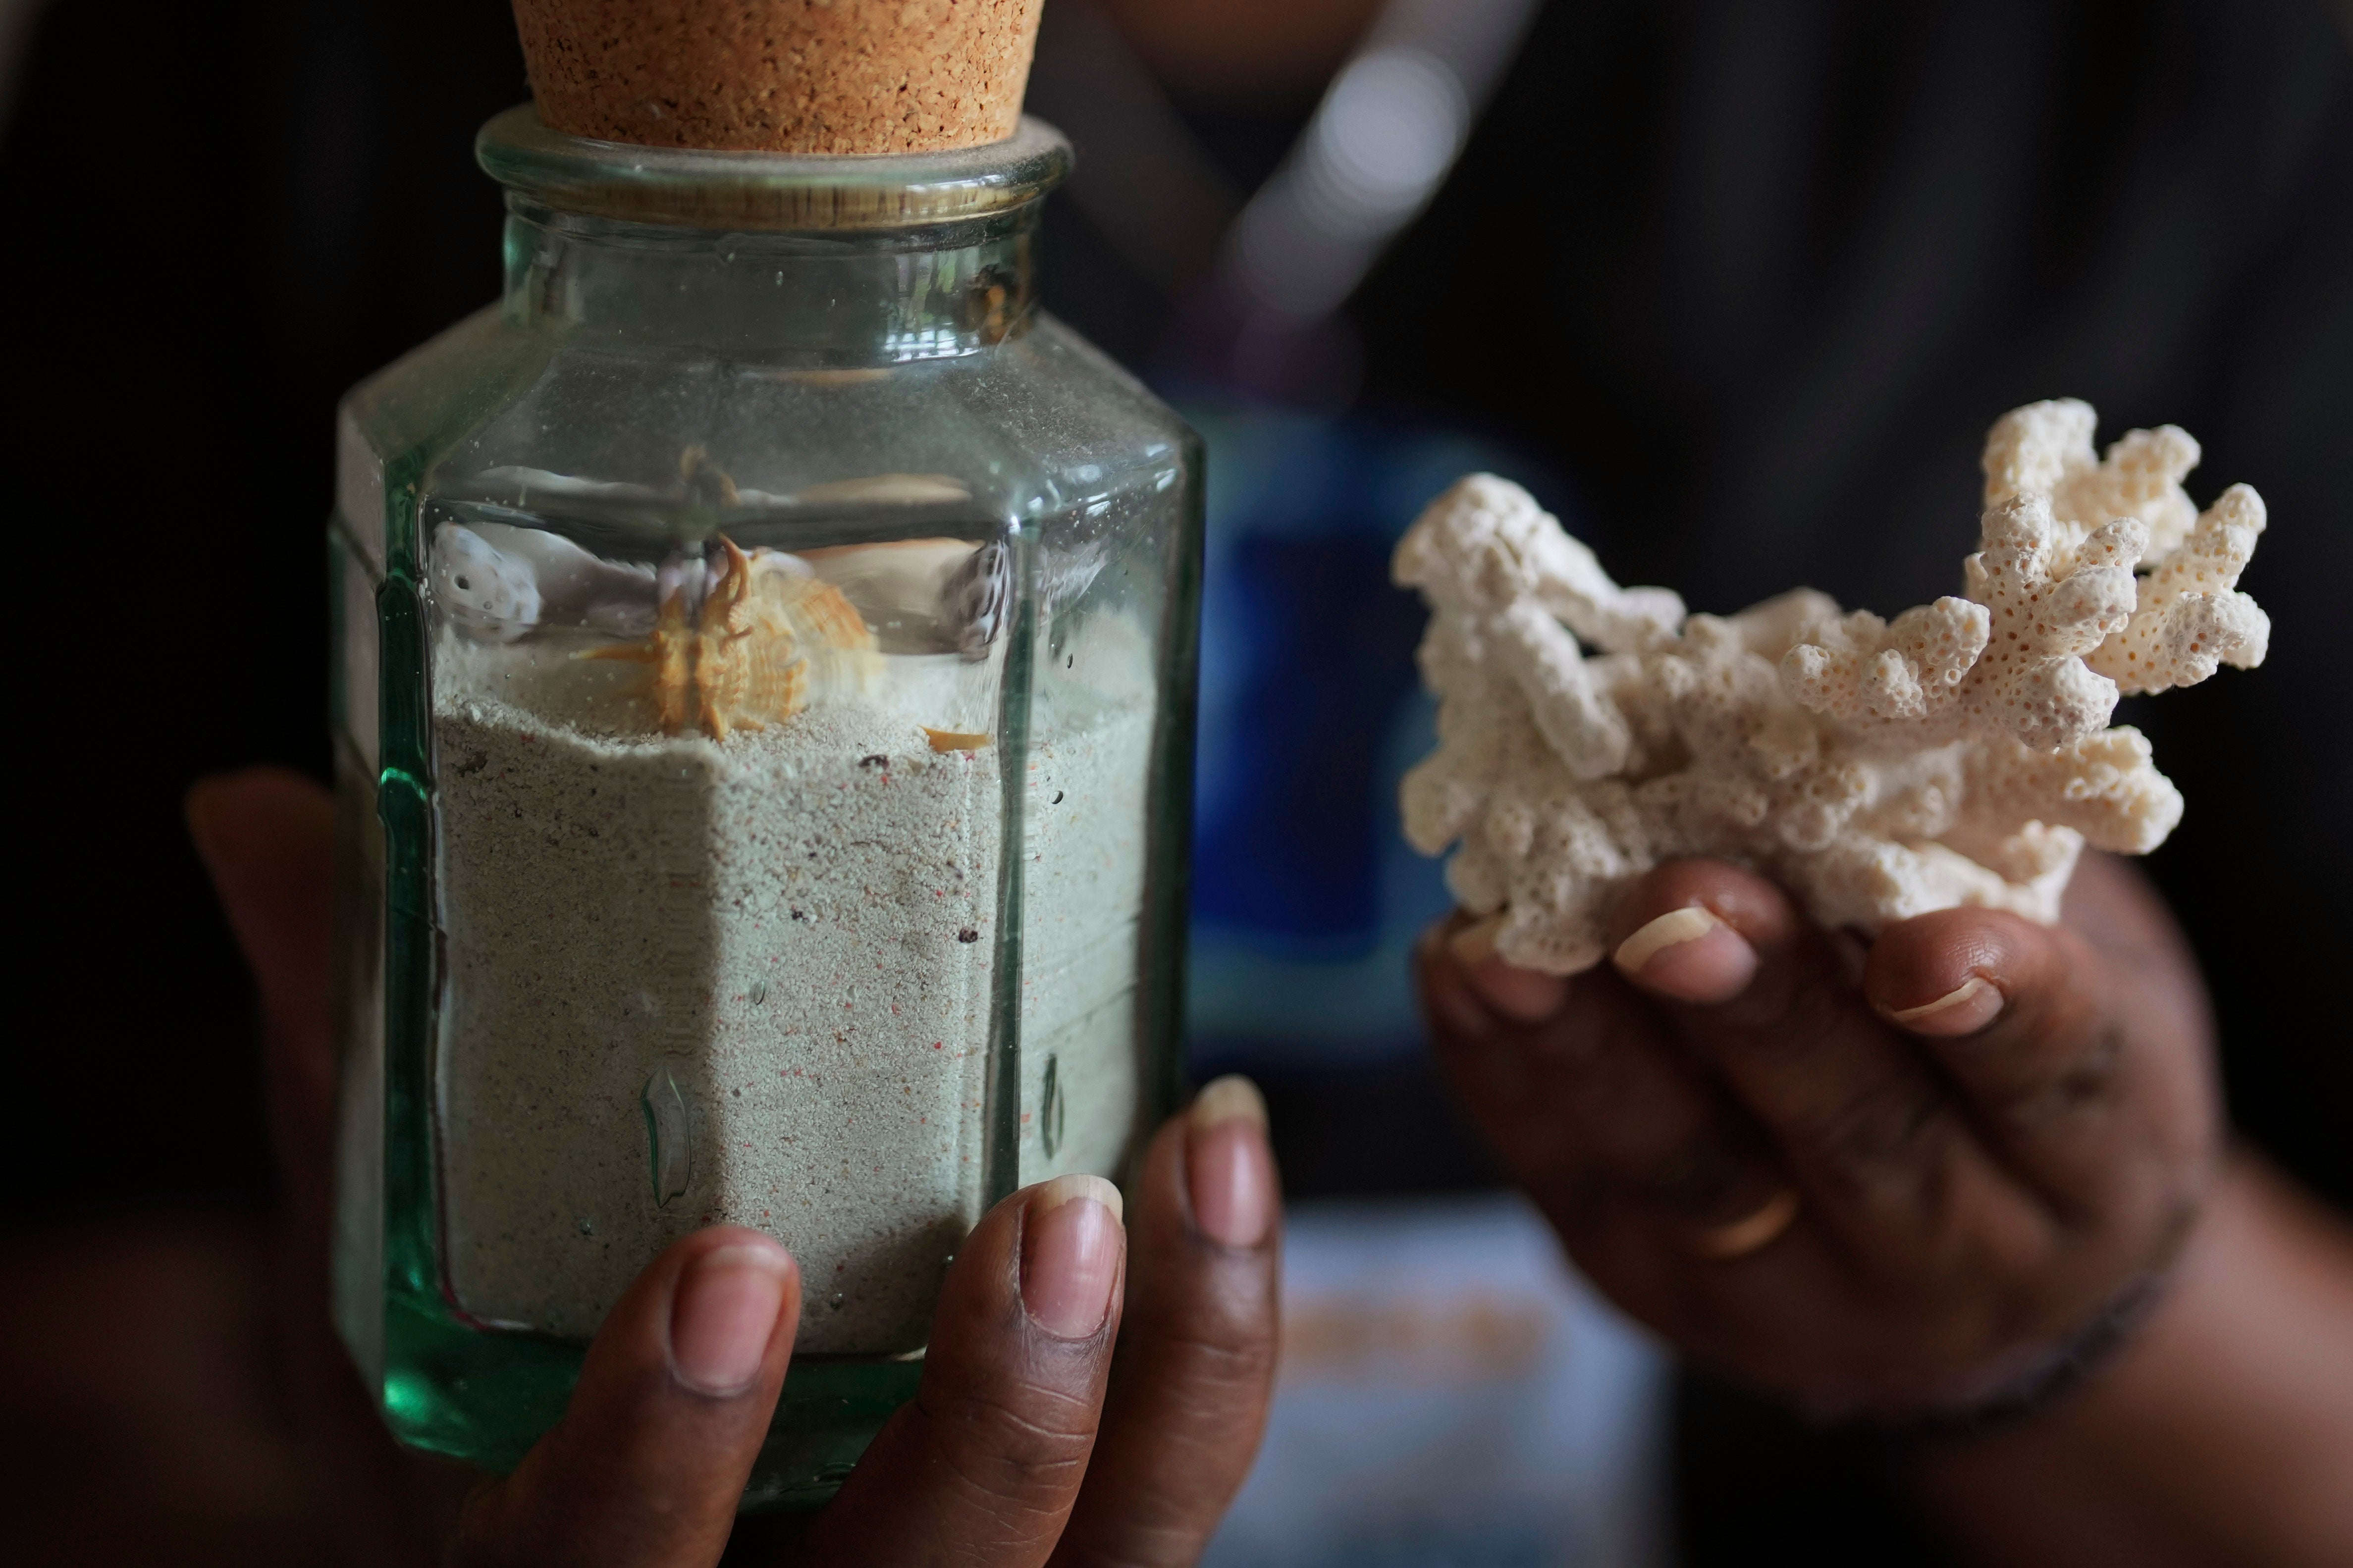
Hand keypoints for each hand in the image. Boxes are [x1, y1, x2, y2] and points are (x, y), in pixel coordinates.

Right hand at [184, 766, 1279, 1565]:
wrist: (610, 1534)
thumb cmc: (493, 1413)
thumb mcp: (394, 1293)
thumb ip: (347, 1076)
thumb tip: (254, 815)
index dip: (660, 1458)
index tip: (726, 1270)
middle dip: (997, 1423)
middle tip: (1045, 1216)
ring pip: (1111, 1557)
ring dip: (1174, 1367)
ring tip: (1196, 1154)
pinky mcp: (1073, 1545)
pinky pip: (1179, 1478)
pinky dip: (1218, 1336)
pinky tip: (1222, 1166)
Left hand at [1417, 853, 2219, 1421]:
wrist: (1978, 1258)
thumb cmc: (2017, 1048)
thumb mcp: (2069, 958)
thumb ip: (1974, 869)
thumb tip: (1828, 704)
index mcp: (2087, 1159)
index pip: (2052, 1077)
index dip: (1993, 1005)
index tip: (1919, 944)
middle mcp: (1956, 1253)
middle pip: (1856, 1134)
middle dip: (1759, 1012)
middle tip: (1674, 909)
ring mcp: (1791, 1291)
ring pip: (1693, 1171)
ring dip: (1594, 1050)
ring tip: (1513, 949)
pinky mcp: (1656, 1286)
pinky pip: (1575, 1176)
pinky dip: (1507, 1070)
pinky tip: (1456, 970)